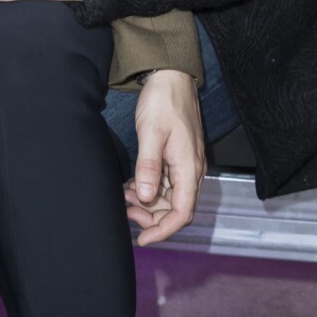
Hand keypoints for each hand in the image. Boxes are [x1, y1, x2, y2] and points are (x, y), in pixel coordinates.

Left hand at [124, 69, 205, 247]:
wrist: (172, 77)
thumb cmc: (163, 101)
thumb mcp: (151, 133)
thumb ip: (149, 167)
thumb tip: (147, 197)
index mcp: (189, 167)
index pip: (182, 213)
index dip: (163, 231)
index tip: (142, 239)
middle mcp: (191, 170)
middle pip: (176, 210)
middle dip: (151, 217)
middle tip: (124, 210)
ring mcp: (185, 164)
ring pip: (170, 199)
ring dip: (148, 204)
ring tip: (124, 196)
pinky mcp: (177, 158)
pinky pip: (166, 184)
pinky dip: (150, 190)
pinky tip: (132, 185)